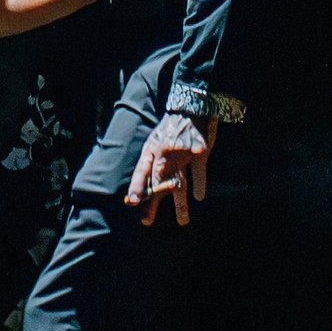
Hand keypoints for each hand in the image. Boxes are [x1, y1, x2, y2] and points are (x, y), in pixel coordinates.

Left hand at [126, 113, 209, 228]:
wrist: (190, 108)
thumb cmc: (170, 130)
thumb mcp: (155, 142)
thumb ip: (150, 164)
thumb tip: (142, 188)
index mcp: (151, 150)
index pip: (141, 171)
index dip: (137, 187)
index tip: (131, 202)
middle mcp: (164, 153)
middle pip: (158, 182)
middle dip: (152, 202)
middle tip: (146, 220)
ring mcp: (182, 154)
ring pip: (179, 183)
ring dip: (180, 204)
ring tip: (182, 222)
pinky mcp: (199, 153)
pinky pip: (199, 173)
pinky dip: (199, 185)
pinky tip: (199, 197)